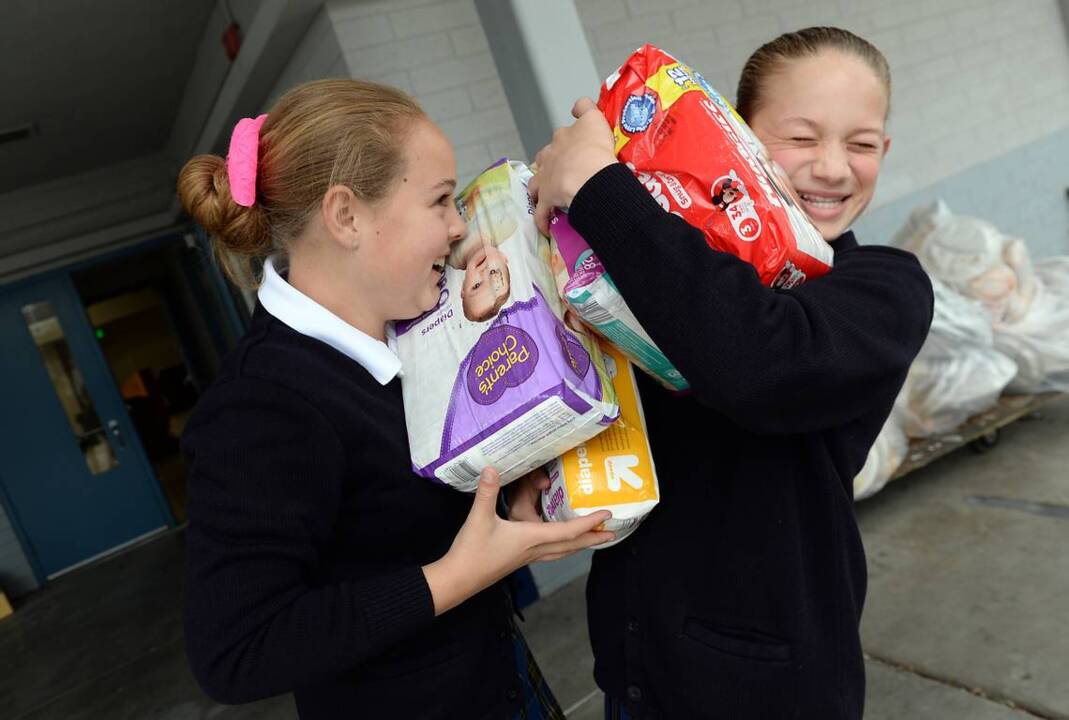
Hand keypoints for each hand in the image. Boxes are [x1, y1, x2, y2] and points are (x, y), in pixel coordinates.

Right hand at [423, 468, 612, 614]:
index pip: (568, 531)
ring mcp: (528, 557)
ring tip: (593, 538)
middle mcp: (535, 549)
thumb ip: (487, 492)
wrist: (458, 579)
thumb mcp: (478, 518)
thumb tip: (491, 468)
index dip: (589, 522)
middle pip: (571, 545)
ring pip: (562, 551)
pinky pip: (550, 552)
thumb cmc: (471, 551)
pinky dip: (562, 546)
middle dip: (593, 538)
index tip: (607, 515)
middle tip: (612, 532)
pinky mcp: (520, 559)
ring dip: (580, 544)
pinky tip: (559, 542)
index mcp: (531, 538)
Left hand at [527, 97, 617, 234]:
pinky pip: (541, 213)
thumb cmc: (595, 148)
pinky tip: (546, 227)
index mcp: (562, 138)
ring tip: (548, 195)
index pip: (561, 135)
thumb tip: (578, 106)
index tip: (574, 145)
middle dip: (552, 163)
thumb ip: (586, 108)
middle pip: (545, 157)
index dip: (567, 140)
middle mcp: (550, 156)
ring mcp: (546, 178)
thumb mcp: (595, 119)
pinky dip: (542, 220)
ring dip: (541, 189)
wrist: (590, 175)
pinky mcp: (546, 199)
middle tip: (565, 172)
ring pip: (536, 183)